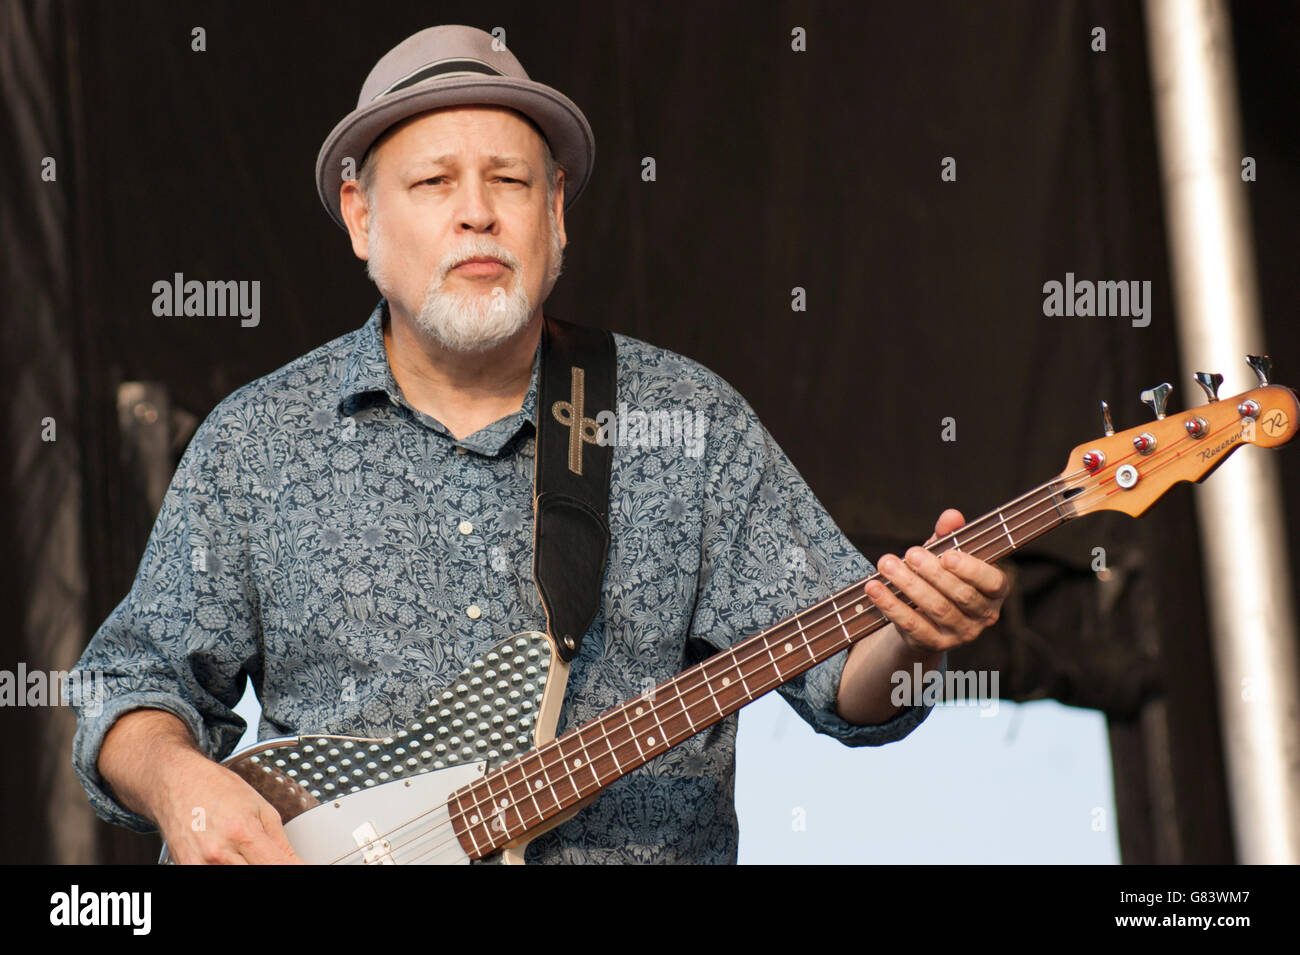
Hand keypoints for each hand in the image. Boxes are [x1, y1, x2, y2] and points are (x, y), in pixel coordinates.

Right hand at [154, 750, 304, 864]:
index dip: (294, 868)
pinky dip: (228, 867)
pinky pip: (214, 876)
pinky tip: (232, 858)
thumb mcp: (260, 807)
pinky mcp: (186, 868)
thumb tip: (295, 862)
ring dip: (249, 867)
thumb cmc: (215, 787)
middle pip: (257, 874)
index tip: (302, 867)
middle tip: (272, 857)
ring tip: (251, 855)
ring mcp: (199, 865)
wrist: (175, 781)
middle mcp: (218, 853)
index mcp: (242, 832)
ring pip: (234, 878)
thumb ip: (280, 841)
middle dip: (271, 867)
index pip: (278, 866)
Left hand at [864, 508, 1009, 653]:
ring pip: (936, 609)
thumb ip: (950, 535)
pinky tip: (875, 588)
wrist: (926, 617)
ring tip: (887, 564)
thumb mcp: (946, 553)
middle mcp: (984, 616)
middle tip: (910, 553)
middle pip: (961, 595)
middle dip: (933, 573)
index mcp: (995, 591)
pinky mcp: (934, 644)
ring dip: (909, 585)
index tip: (947, 555)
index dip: (971, 569)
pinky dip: (891, 605)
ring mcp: (961, 633)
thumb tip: (951, 516)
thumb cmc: (941, 576)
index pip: (992, 582)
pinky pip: (912, 624)